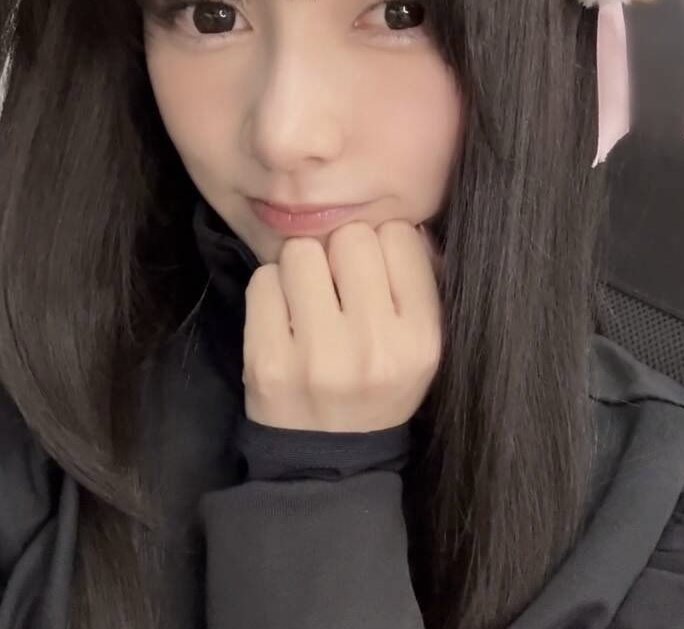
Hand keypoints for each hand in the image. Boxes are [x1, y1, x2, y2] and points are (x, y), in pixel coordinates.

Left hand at [242, 220, 443, 432]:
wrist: (327, 462)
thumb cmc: (378, 388)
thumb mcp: (420, 346)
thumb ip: (419, 281)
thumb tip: (400, 221)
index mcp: (420, 339)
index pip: (399, 236)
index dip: (383, 247)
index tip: (375, 272)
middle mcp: (373, 345)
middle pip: (350, 237)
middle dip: (341, 253)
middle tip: (338, 285)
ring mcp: (316, 354)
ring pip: (301, 251)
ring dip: (302, 267)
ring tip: (310, 300)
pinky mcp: (266, 360)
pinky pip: (263, 279)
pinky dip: (271, 289)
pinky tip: (284, 317)